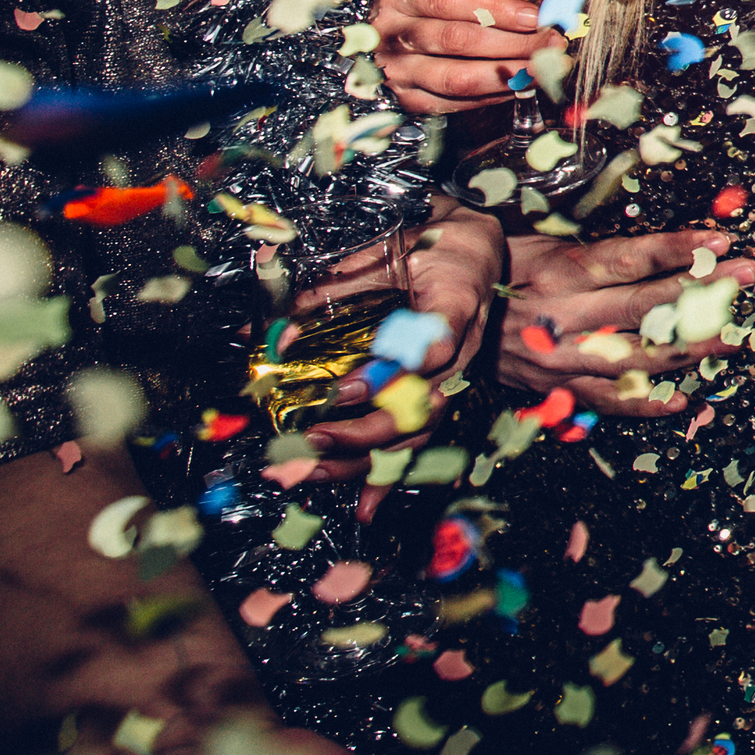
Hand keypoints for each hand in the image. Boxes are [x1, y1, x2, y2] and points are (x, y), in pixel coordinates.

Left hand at [290, 203, 504, 475]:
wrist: (483, 254)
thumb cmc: (439, 246)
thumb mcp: (391, 250)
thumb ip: (334, 286)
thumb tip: (270, 326)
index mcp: (457, 301)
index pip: (437, 342)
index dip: (395, 370)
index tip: (348, 389)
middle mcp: (463, 349)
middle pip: (423, 404)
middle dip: (363, 430)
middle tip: (312, 436)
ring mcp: (455, 379)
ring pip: (417, 431)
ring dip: (363, 459)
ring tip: (311, 470)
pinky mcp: (443, 396)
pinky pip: (419, 442)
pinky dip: (390, 477)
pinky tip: (363, 508)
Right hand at [369, 0, 547, 115]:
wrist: (372, 42)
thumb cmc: (425, 8)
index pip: (449, 1)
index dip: (497, 9)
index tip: (537, 15)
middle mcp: (394, 34)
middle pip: (458, 40)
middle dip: (515, 43)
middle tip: (554, 42)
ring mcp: (399, 72)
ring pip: (457, 77)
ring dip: (509, 74)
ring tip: (544, 67)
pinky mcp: (408, 101)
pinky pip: (456, 103)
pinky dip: (493, 95)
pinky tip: (520, 84)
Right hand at [498, 226, 754, 416]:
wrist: (449, 315)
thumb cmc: (506, 269)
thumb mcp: (544, 245)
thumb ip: (599, 253)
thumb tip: (667, 247)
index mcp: (562, 273)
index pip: (631, 259)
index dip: (679, 250)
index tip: (723, 241)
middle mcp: (565, 316)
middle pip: (646, 306)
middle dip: (703, 293)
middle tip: (749, 278)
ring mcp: (561, 358)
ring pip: (636, 357)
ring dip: (692, 350)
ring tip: (736, 339)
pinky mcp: (555, 388)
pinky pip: (607, 401)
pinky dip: (647, 404)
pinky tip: (687, 400)